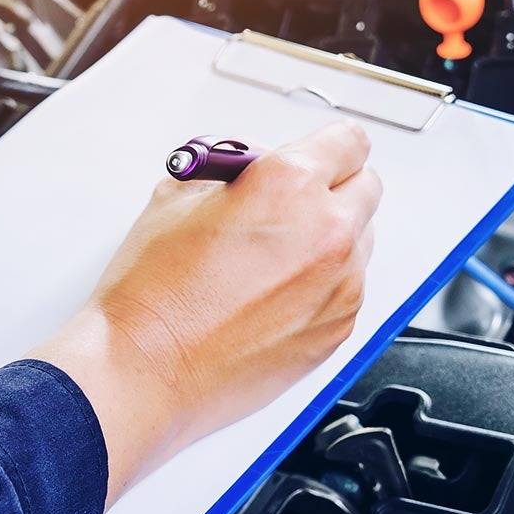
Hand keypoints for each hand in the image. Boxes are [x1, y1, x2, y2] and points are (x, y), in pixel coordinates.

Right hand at [31, 122, 380, 501]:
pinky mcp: (340, 328)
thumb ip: (232, 174)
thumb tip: (250, 171)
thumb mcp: (177, 199)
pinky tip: (277, 293)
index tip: (324, 153)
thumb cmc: (154, 296)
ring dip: (333, 236)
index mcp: (290, 186)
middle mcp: (329, 232)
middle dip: (334, 187)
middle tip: (294, 201)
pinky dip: (326, 282)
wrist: (147, 372)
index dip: (330, 145)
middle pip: (366, 187)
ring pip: (362, 239)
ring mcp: (341, 284)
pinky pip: (349, 287)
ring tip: (277, 255)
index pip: (348, 141)